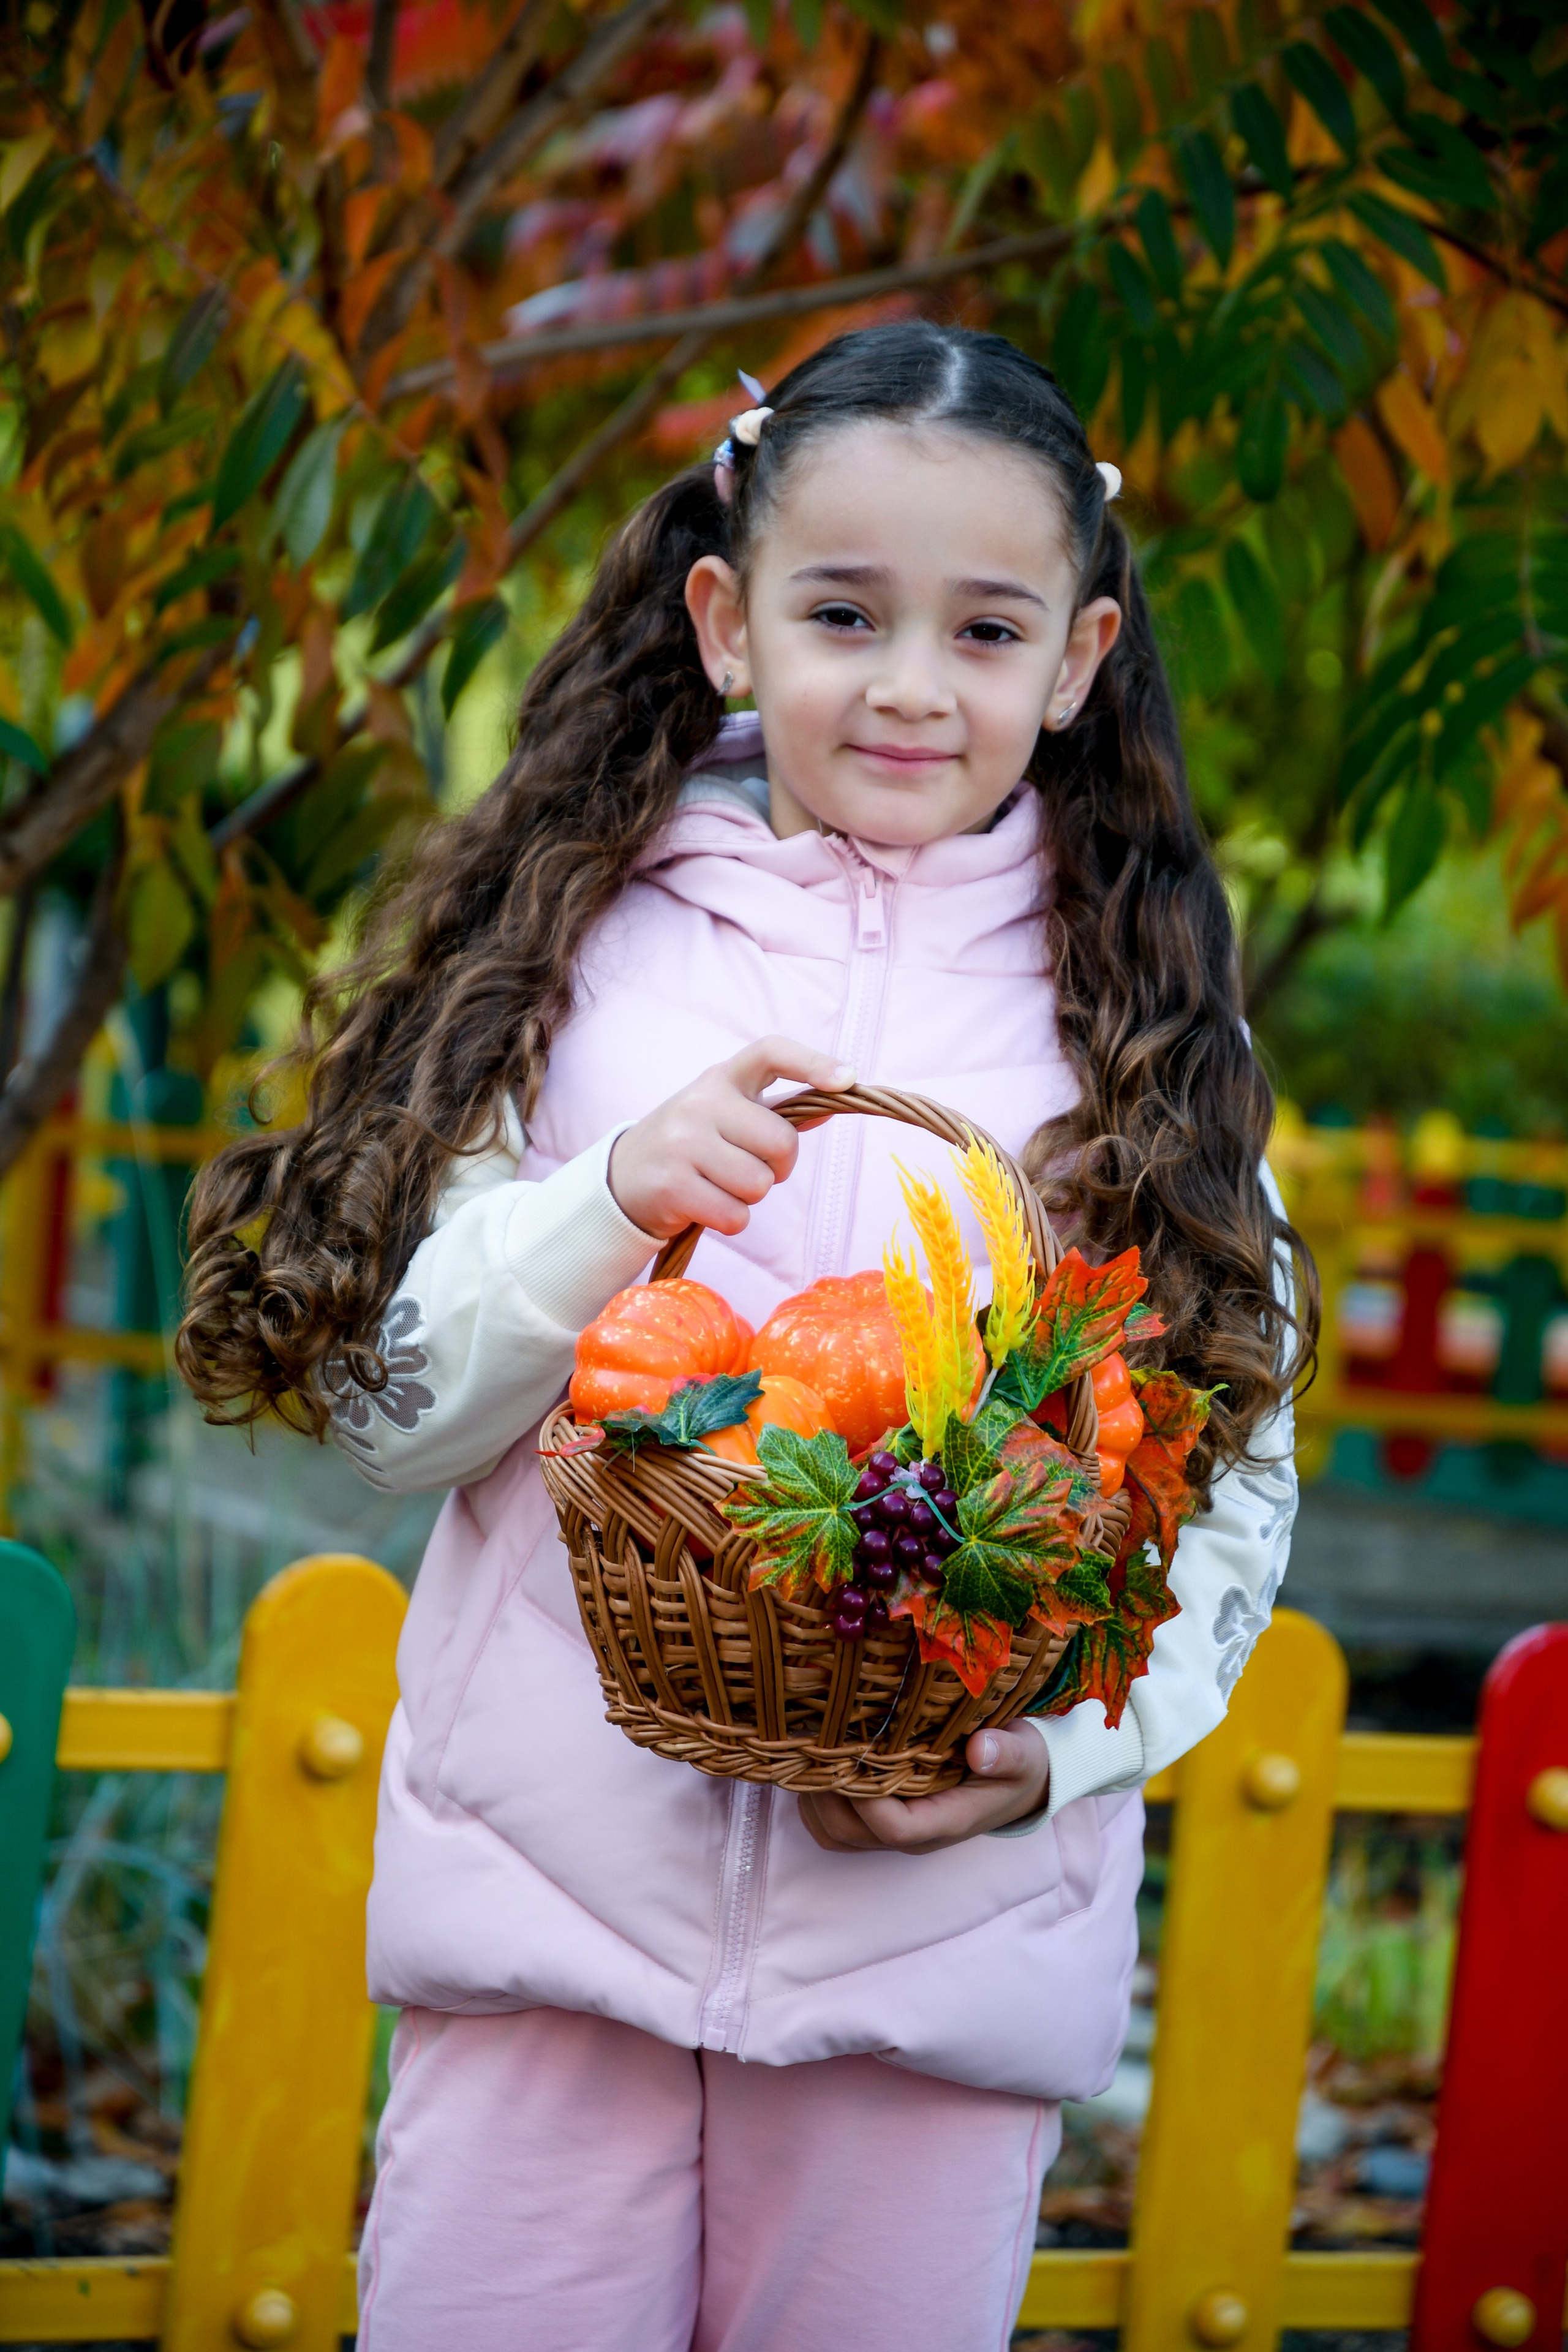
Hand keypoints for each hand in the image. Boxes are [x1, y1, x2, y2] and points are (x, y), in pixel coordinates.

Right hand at [608, 1036, 853, 1240]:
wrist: (622, 1179)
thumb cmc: (690, 1146)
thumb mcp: (725, 1116)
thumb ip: (775, 1112)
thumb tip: (835, 1100)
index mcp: (721, 1078)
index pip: (770, 1053)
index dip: (813, 1063)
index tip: (848, 1080)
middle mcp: (700, 1102)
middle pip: (781, 1144)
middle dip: (778, 1168)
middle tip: (750, 1169)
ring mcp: (683, 1143)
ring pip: (759, 1184)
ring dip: (749, 1197)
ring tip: (719, 1185)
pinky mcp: (672, 1185)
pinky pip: (736, 1216)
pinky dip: (730, 1220)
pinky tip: (705, 1205)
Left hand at [797, 1722, 1049, 1854]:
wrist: (1022, 1780)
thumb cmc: (1021, 1764)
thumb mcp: (1025, 1754)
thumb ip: (1008, 1754)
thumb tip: (980, 1750)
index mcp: (947, 1821)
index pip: (894, 1828)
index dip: (865, 1797)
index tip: (852, 1754)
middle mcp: (915, 1835)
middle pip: (851, 1833)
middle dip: (825, 1794)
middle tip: (811, 1744)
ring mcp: (896, 1830)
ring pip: (835, 1834)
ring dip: (813, 1798)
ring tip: (806, 1750)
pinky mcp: (883, 1819)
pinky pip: (834, 1826)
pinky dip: (816, 1800)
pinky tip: (817, 1761)